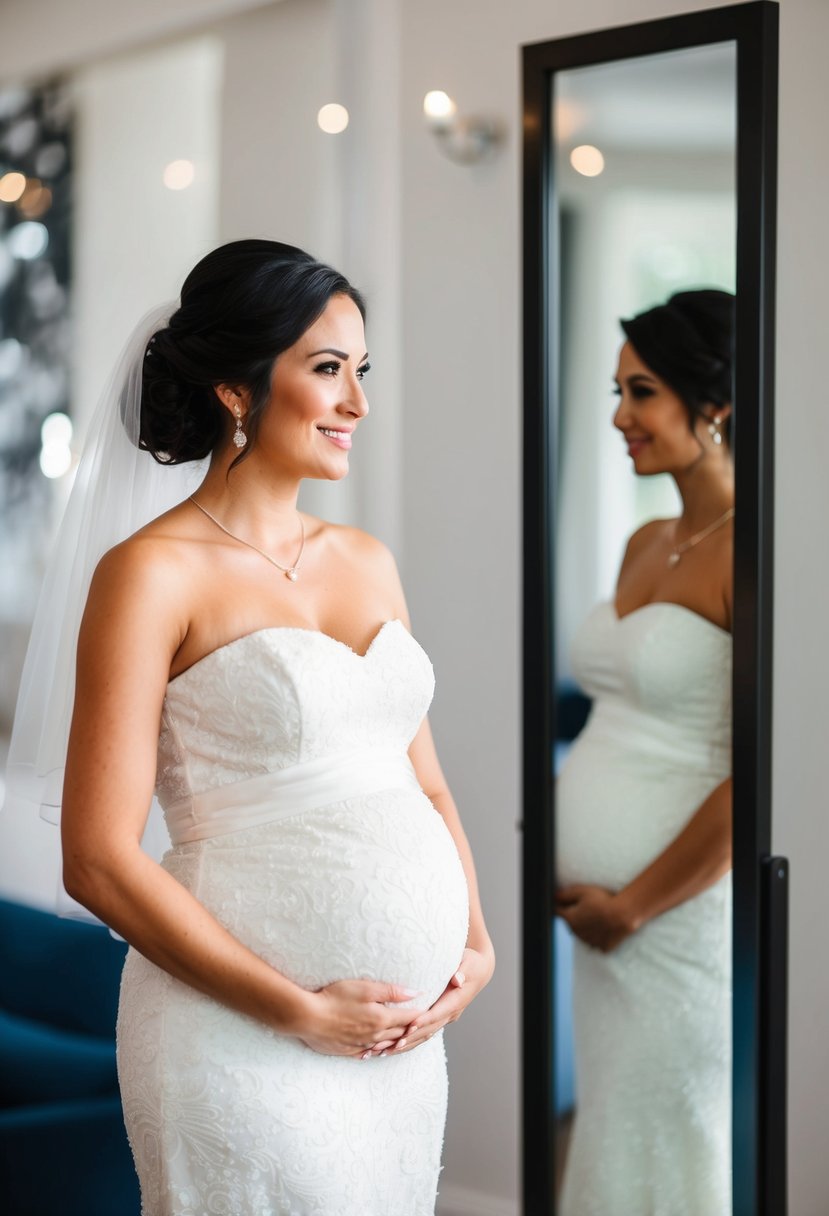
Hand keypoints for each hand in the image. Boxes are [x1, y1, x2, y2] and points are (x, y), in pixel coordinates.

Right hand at [298, 979, 426, 1057]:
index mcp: (381, 1019)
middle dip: (415, 1031)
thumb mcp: (364, 988)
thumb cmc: (334, 997)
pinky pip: (369, 1053)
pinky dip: (379, 1050)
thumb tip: (415, 993)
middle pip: (401, 1034)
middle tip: (427, 1029)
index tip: (434, 1014)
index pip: (409, 1019)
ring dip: (399, 1043)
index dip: (422, 1016)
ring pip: (386, 1046)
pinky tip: (379, 1050)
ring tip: (407, 1040)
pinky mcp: (348, 1050)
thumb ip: (391, 991)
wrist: (307, 1017)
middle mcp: (375, 1035)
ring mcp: (361, 1045)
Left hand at [369, 945, 495, 1057]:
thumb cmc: (471, 963)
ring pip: (425, 1035)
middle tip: (391, 1045)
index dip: (424, 1020)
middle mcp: (451, 1013)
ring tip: (386, 1051)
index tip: (409, 1026)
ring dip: (406, 1044)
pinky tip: (394, 1047)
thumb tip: (458, 979)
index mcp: (456, 1001)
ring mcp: (445, 1017)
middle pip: (428, 1029)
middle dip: (409, 1038)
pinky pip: (424, 1033)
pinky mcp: (440, 1018)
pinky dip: (410, 1041)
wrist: (479, 971)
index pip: (437, 1013)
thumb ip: (463, 971)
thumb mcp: (469, 963)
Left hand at [555, 883, 635, 952]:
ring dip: (586, 927)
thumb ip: (564, 894)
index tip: (569, 899)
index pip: (558, 911)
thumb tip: (553, 897)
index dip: (562, 904)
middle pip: (571, 923)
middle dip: (575, 915)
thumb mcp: (581, 891)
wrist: (624, 915)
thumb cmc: (603, 901)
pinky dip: (599, 937)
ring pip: (583, 934)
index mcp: (570, 919)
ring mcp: (590, 942)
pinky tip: (606, 928)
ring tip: (599, 917)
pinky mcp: (603, 947)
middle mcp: (577, 934)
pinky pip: (597, 942)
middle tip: (589, 906)